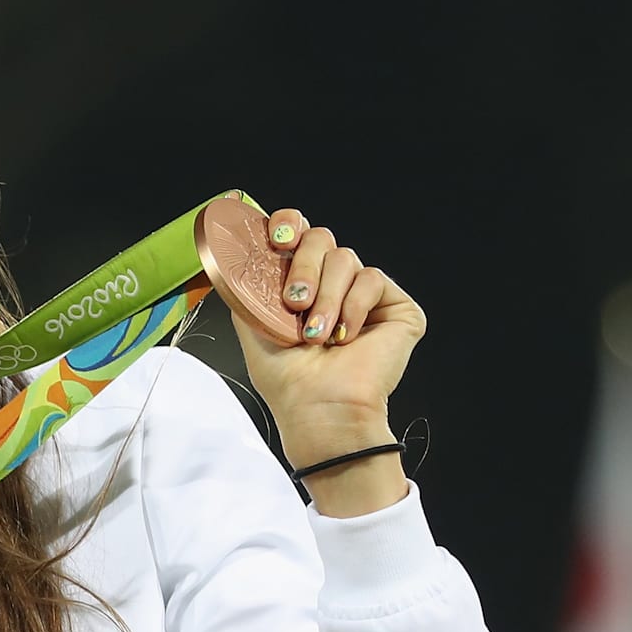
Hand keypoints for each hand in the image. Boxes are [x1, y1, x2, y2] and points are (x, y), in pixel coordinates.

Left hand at [233, 207, 422, 517]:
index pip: (298, 234)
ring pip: (346, 258)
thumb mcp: (253, 325)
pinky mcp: (396, 308)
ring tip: (317, 335)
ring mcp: (365, 296)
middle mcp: (333, 285)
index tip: (277, 237)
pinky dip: (353, 307)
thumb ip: (247, 285)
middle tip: (294, 302)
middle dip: (304, 266)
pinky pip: (373, 279)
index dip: (289, 224)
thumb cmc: (287, 379)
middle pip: (322, 238)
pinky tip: (345, 336)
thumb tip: (236, 253)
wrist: (319, 408)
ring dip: (326, 297)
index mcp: (301, 285)